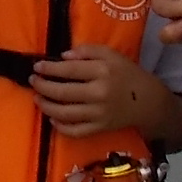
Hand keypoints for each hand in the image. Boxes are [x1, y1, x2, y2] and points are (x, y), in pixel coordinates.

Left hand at [32, 44, 152, 135]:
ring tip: (37, 99)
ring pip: (65, 114)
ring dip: (46, 106)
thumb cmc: (127, 74)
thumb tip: (63, 56)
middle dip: (43, 87)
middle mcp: (99, 94)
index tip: (37, 67)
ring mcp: (98, 114)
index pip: (69, 70)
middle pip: (63, 92)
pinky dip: (60, 127)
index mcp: (102, 72)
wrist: (147, 101)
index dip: (49, 68)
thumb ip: (87, 50)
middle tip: (33, 81)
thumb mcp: (111, 54)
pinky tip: (52, 118)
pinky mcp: (100, 129)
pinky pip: (75, 131)